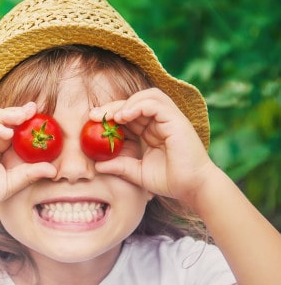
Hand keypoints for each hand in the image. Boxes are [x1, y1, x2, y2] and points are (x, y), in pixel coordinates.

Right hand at [0, 102, 56, 217]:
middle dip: (15, 113)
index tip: (39, 114)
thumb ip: (30, 172)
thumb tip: (54, 170)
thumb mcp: (12, 181)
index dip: (21, 120)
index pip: (6, 127)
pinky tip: (7, 133)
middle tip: (33, 109)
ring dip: (5, 116)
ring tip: (22, 117)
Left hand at [89, 88, 215, 204]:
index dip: (110, 114)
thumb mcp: (137, 172)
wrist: (192, 188)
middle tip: (94, 115)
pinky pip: (156, 103)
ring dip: (126, 103)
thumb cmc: (169, 181)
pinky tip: (124, 117)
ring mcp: (169, 119)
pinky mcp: (176, 120)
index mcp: (150, 131)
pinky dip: (138, 106)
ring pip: (146, 96)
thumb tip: (97, 166)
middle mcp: (159, 121)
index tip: (91, 120)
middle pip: (134, 102)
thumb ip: (119, 166)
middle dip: (112, 106)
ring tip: (113, 117)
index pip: (128, 114)